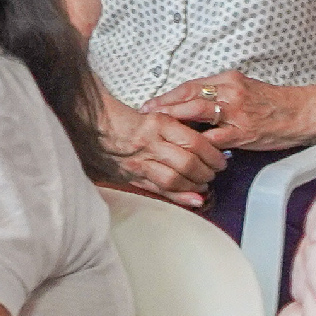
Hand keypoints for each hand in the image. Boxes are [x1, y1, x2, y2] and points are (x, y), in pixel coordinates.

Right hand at [104, 106, 227, 201]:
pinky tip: (194, 200)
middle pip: (187, 163)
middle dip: (206, 171)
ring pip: (174, 178)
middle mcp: (150, 143)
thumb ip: (176, 126)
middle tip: (215, 172)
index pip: (194, 141)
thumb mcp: (155, 115)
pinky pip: (158, 189)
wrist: (94, 124)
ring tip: (204, 184)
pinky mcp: (132, 175)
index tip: (221, 159)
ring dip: (194, 185)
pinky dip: (179, 196)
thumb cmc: (126, 118)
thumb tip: (204, 141)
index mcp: (159, 123)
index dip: (212, 154)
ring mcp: (140, 161)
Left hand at [147, 71, 315, 151]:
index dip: (169, 95)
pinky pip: (214, 139)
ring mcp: (236, 112)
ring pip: (197, 114)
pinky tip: (185, 150)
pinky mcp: (243, 132)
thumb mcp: (247, 89)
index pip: (191, 86)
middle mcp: (230, 92)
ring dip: (175, 122)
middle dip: (164, 107)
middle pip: (188, 97)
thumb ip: (223, 95)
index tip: (152, 103)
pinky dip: (198, 144)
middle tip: (145, 115)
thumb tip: (197, 103)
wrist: (303, 112)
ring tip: (158, 130)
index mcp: (229, 80)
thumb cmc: (275, 103)